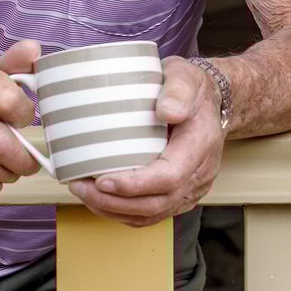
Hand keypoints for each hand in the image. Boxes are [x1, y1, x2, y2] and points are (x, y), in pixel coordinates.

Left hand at [68, 56, 225, 224]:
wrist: (208, 103)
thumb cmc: (192, 90)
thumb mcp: (186, 77)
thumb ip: (178, 90)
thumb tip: (166, 111)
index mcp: (200, 146)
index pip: (170, 177)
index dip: (135, 185)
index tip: (102, 181)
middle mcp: (198, 174)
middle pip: (157, 204)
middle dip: (115, 202)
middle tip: (81, 187)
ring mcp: (190, 189)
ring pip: (152, 214)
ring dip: (114, 210)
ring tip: (84, 193)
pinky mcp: (178, 195)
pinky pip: (151, 213)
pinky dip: (123, 212)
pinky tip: (100, 199)